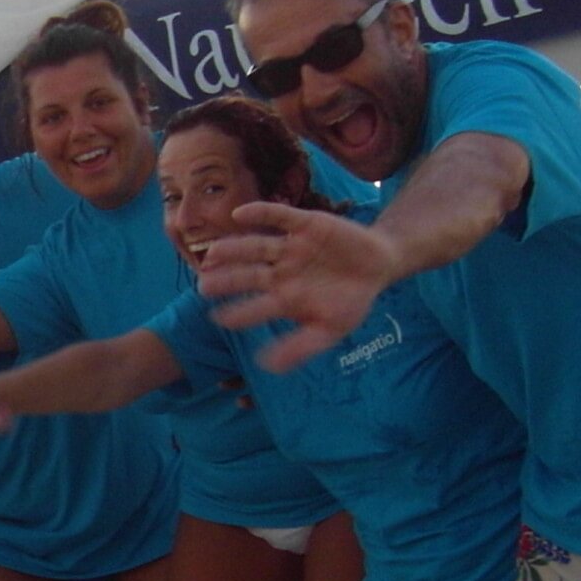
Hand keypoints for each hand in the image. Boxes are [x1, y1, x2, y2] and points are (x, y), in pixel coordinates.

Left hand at [201, 203, 401, 371]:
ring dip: (235, 249)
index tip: (217, 318)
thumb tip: (265, 367)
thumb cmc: (351, 302)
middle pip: (248, 275)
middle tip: (203, 287)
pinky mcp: (305, 224)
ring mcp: (290, 247)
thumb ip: (300, 348)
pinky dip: (261, 213)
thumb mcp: (329, 330)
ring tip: (214, 253)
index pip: (256, 307)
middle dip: (227, 280)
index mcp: (284, 298)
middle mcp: (280, 272)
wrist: (378, 265)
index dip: (238, 313)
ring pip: (257, 246)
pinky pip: (279, 216)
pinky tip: (239, 214)